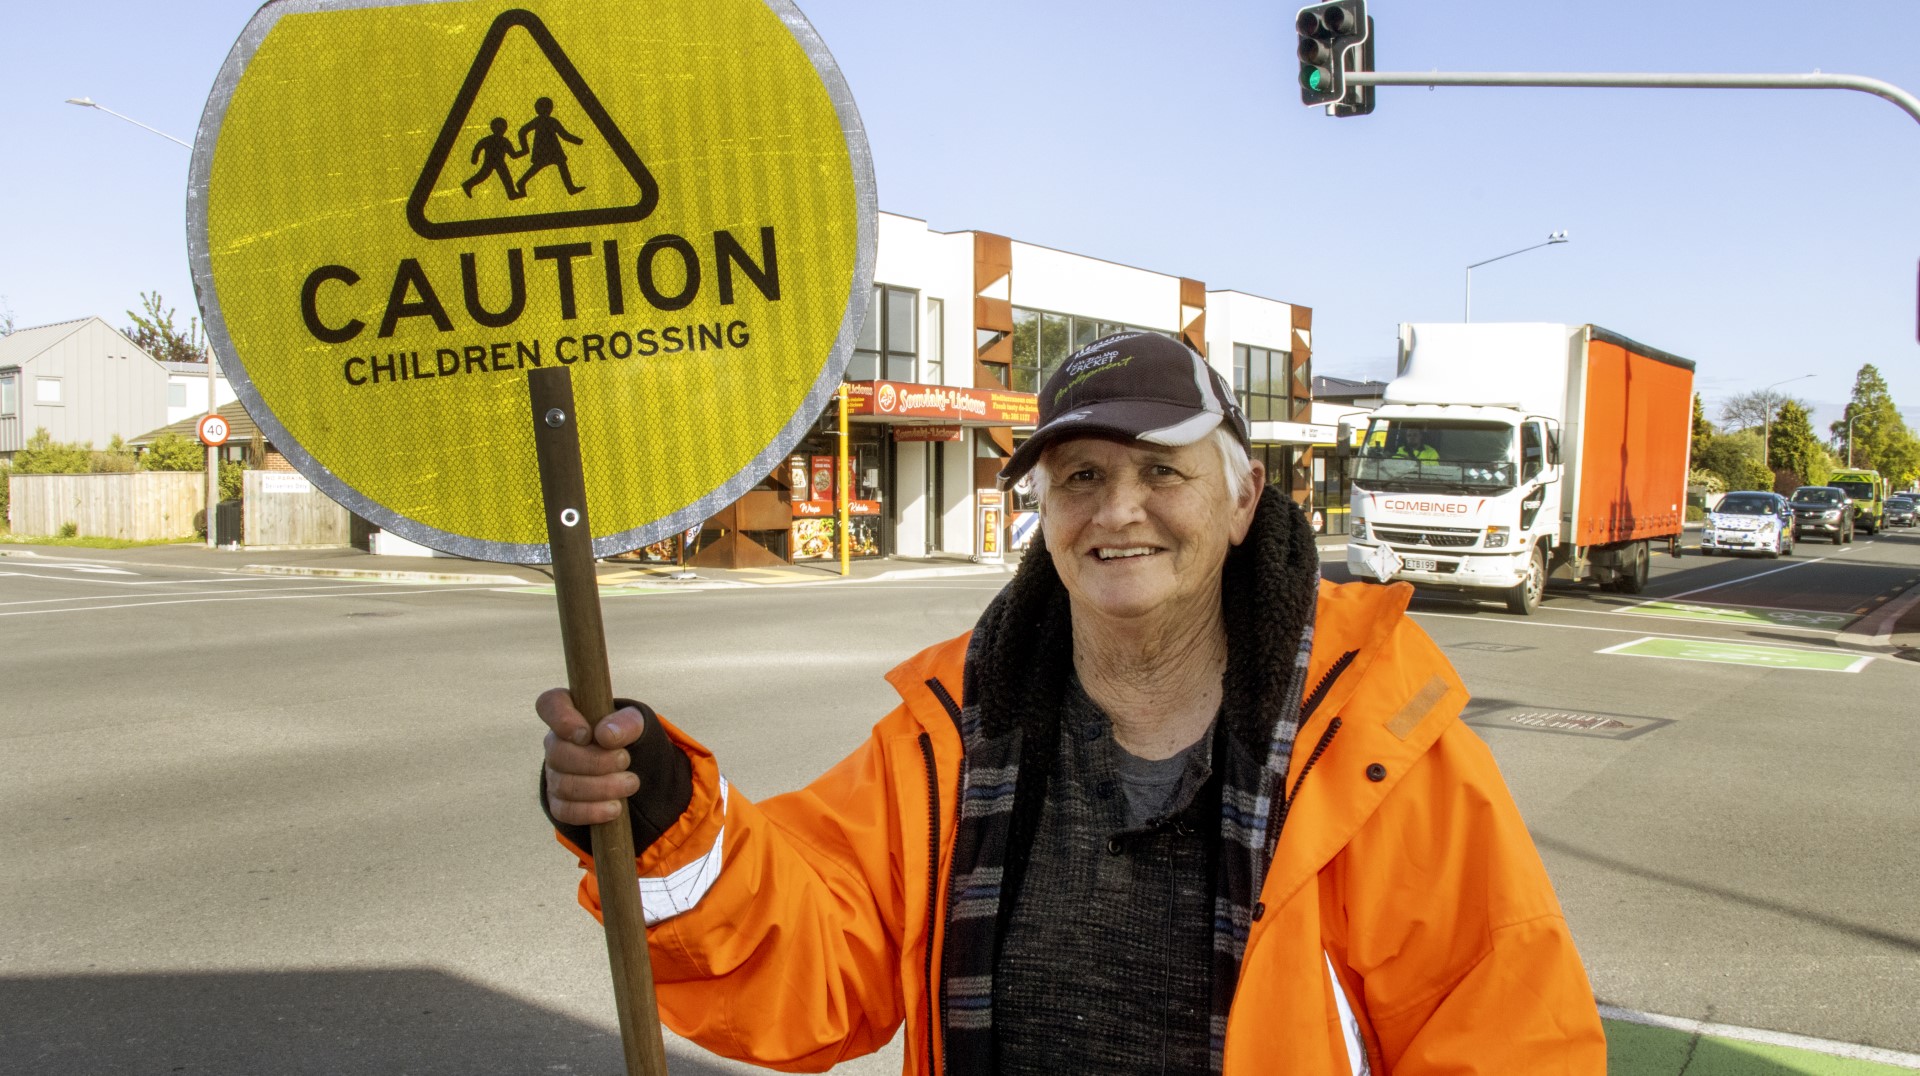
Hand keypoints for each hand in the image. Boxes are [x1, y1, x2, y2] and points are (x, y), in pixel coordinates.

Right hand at [538, 688, 647, 826]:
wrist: (629, 768)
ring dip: (601, 788)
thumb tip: (606, 735)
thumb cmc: (626, 736)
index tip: (586, 734)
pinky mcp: (559, 802)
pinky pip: (566, 811)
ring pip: (565, 785)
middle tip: (625, 760)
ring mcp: (554, 774)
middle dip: (596, 761)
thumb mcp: (635, 724)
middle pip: (559, 753)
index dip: (562, 719)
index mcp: (569, 713)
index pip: (549, 704)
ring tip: (630, 784)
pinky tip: (615, 808)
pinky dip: (592, 811)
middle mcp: (555, 743)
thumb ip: (625, 723)